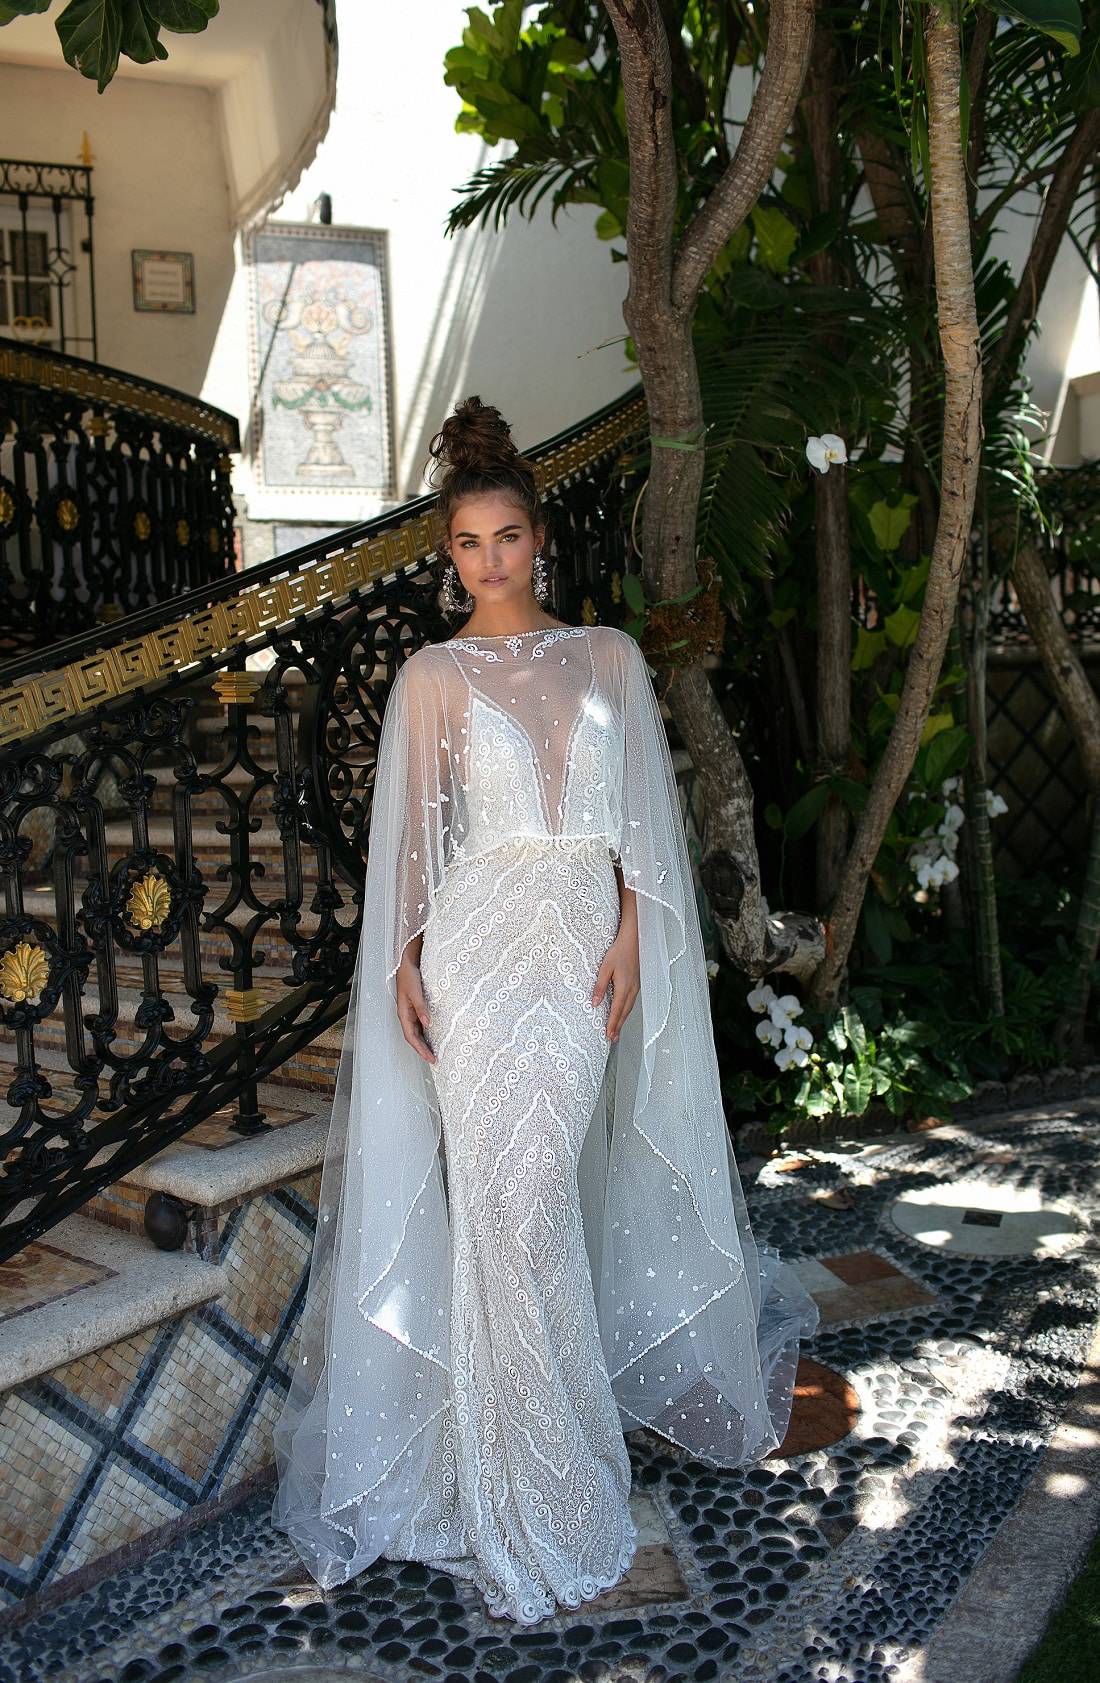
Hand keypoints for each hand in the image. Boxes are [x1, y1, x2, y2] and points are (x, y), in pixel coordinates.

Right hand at [396, 954, 436, 1063]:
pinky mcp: (416, 1007)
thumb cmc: (409, 976)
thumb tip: (427, 1024)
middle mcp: (406, 1015)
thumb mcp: (415, 992)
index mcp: (403, 1013)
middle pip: (414, 1037)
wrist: (407, 962)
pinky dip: (426, 1033)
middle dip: (422, 1050)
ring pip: (417, 1032)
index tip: (430, 1058)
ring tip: (434, 1052)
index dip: (420, 1049)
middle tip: (434, 1060)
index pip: (411, 1037)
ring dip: (424, 1043)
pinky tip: (433, 1036)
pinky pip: (420, 1025)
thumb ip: (421, 1007)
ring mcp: (411, 1012)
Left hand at [592, 923, 639, 1042]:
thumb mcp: (605, 968)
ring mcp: (636, 987)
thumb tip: (594, 1003)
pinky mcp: (636, 983)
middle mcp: (632, 990)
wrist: (634, 940)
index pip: (616, 1010)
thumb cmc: (619, 951)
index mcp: (624, 987)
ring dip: (622, 1020)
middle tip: (612, 1039)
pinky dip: (626, 1011)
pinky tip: (623, 1013)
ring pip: (629, 1008)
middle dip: (618, 1026)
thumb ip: (599, 986)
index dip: (612, 1024)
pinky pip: (631, 1002)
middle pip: (624, 1013)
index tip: (608, 1035)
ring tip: (616, 1030)